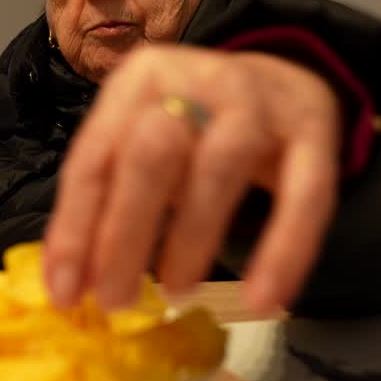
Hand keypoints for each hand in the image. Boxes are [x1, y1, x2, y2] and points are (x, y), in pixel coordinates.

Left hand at [43, 44, 342, 314]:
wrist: (283, 79)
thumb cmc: (194, 127)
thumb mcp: (139, 144)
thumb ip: (105, 203)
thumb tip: (68, 286)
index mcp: (139, 80)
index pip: (95, 157)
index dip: (75, 228)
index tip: (64, 294)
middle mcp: (196, 78)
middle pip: (151, 154)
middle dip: (124, 234)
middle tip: (115, 301)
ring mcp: (259, 101)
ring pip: (219, 167)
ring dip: (190, 239)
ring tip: (174, 293)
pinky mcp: (315, 130)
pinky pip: (305, 196)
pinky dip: (282, 251)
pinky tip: (262, 301)